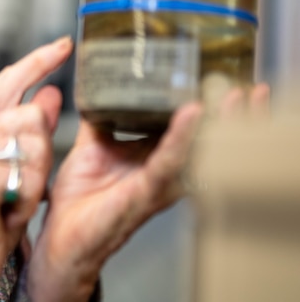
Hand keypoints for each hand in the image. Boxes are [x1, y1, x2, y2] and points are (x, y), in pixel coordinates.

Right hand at [0, 37, 73, 301]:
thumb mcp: (17, 168)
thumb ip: (30, 130)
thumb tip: (50, 93)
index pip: (9, 82)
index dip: (38, 61)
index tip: (64, 44)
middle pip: (28, 113)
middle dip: (40, 147)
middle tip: (23, 182)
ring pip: (31, 139)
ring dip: (34, 174)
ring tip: (13, 198)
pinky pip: (25, 171)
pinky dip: (25, 193)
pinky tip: (6, 207)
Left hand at [27, 82, 269, 301]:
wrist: (64, 231)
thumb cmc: (81, 196)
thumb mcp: (92, 146)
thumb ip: (100, 120)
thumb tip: (98, 89)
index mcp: (155, 156)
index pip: (190, 127)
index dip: (211, 106)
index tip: (226, 80)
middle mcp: (165, 169)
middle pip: (207, 140)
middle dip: (233, 117)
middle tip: (249, 91)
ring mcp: (160, 181)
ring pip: (199, 150)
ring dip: (218, 123)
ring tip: (232, 98)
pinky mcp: (147, 191)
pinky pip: (167, 160)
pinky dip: (180, 137)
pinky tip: (191, 115)